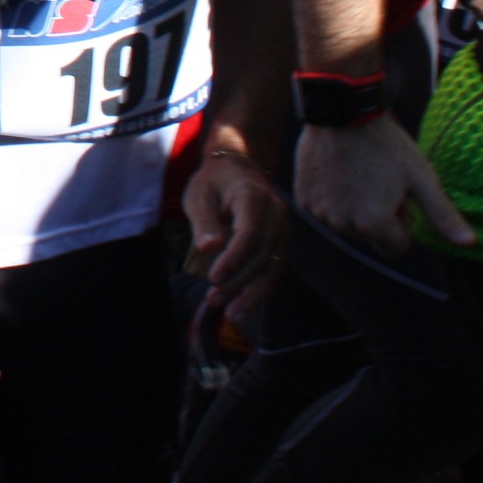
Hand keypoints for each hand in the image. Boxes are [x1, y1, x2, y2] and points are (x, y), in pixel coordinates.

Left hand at [181, 146, 287, 320]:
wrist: (237, 168)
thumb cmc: (214, 182)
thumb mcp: (199, 195)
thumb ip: (204, 221)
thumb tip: (209, 249)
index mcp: (254, 197)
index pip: (249, 234)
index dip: (233, 259)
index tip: (214, 279)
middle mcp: (276, 213)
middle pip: (261, 254)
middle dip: (239, 282)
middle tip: (214, 301)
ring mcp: (282, 228)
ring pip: (272, 266)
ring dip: (253, 292)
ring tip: (232, 314)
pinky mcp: (280, 241)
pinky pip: (273, 267)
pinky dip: (260, 287)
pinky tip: (245, 305)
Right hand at [294, 117, 470, 259]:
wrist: (344, 113)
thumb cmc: (387, 145)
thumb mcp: (421, 177)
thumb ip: (444, 215)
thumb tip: (470, 244)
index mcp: (374, 224)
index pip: (398, 247)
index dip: (403, 220)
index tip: (398, 193)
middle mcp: (343, 225)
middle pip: (371, 238)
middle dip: (378, 217)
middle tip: (378, 181)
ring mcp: (320, 212)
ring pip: (347, 225)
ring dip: (354, 208)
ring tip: (359, 174)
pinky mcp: (304, 200)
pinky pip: (325, 211)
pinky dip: (333, 198)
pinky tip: (339, 173)